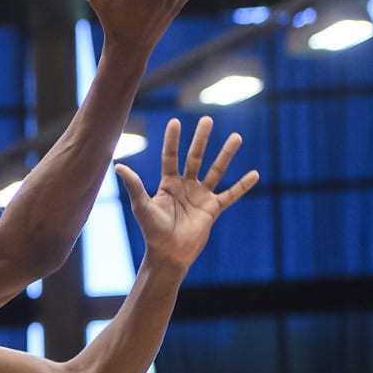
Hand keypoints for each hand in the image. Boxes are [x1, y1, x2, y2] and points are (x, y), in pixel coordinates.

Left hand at [116, 116, 257, 270]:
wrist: (169, 253)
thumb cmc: (153, 231)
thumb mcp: (142, 207)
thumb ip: (134, 186)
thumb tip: (117, 166)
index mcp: (169, 184)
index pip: (171, 156)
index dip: (173, 140)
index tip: (175, 121)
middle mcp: (186, 186)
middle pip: (195, 157)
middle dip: (201, 139)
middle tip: (207, 119)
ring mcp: (201, 196)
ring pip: (216, 170)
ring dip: (226, 154)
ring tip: (236, 137)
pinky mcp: (213, 208)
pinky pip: (231, 195)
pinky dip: (243, 186)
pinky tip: (255, 174)